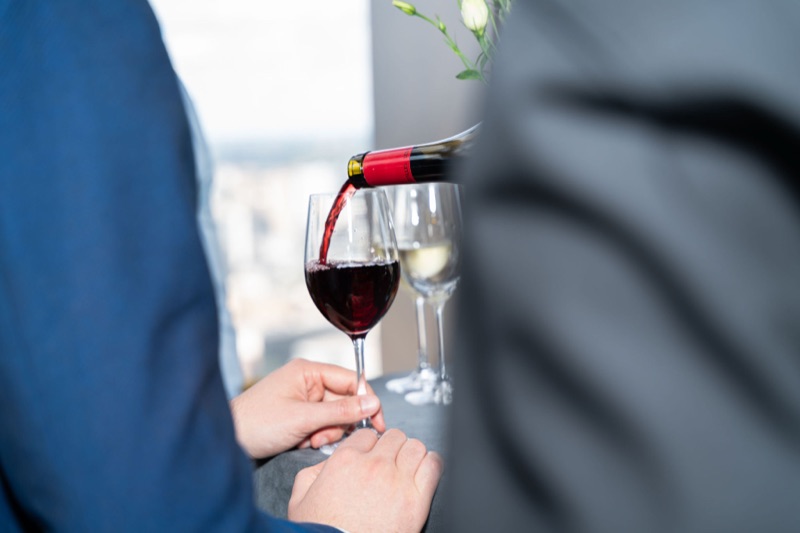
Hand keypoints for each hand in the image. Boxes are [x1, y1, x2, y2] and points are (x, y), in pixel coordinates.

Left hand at [230, 358, 385, 457]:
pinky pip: (320, 425)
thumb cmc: (256, 423)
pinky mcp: (298, 414)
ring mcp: (302, 398)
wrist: (227, 440)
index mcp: (308, 371)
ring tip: (307, 440)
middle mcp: (307, 381)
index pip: (351, 380)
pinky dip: (315, 436)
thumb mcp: (304, 418)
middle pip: (344, 401)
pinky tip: (300, 442)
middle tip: (323, 437)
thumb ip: (341, 412)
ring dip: (326, 432)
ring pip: (333, 416)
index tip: (377, 422)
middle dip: (337, 423)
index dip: (366, 401)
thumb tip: (373, 404)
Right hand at [288, 428, 443, 532]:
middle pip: (394, 437)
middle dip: (392, 448)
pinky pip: (434, 466)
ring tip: (408, 468)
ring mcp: (397, 481)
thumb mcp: (301, 498)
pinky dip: (432, 464)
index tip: (372, 455)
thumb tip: (329, 462)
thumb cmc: (321, 531)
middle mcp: (374, 465)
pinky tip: (425, 472)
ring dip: (412, 455)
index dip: (369, 445)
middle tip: (390, 463)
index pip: (368, 434)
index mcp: (346, 460)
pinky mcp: (416, 500)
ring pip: (416, 446)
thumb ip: (314, 471)